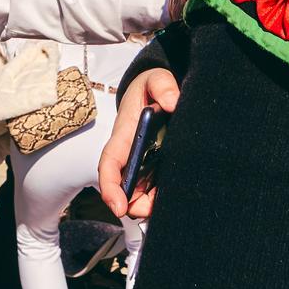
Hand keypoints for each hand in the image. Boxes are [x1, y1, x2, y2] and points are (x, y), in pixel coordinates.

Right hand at [99, 68, 178, 219]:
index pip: (110, 163)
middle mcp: (129, 155)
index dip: (110, 187)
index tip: (118, 206)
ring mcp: (142, 164)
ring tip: (170, 204)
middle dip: (133, 205)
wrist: (156, 90)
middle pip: (123, 188)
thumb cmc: (149, 87)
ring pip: (140, 194)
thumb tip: (172, 102)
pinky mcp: (157, 168)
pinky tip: (178, 197)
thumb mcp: (155, 78)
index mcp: (123, 135)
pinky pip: (156, 189)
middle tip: (152, 210)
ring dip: (149, 204)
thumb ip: (163, 85)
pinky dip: (163, 198)